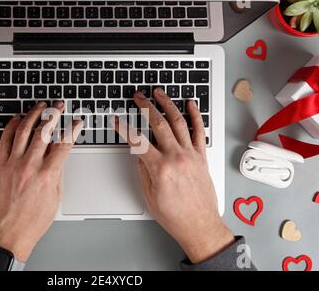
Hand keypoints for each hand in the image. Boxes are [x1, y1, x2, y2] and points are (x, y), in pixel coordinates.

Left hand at [0, 101, 82, 261]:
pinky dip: (10, 127)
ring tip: (40, 106)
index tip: (77, 122)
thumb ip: (56, 175)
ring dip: (33, 115)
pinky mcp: (0, 166)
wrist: (7, 234)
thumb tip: (58, 158)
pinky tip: (16, 120)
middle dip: (54, 114)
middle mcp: (30, 166)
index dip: (72, 130)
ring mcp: (13, 164)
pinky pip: (4, 140)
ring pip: (23, 131)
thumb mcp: (55, 198)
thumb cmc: (31, 222)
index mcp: (47, 175)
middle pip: (44, 132)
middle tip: (58, 106)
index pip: (64, 144)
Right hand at [112, 88, 233, 263]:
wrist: (200, 225)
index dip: (124, 128)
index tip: (117, 120)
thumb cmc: (175, 216)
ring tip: (159, 93)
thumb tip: (138, 153)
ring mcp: (191, 155)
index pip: (137, 141)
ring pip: (179, 122)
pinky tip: (191, 104)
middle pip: (158, 124)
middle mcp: (177, 158)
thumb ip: (143, 170)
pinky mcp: (201, 157)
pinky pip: (199, 132)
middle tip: (138, 97)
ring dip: (167, 105)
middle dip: (145, 107)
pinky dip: (195, 116)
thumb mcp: (149, 195)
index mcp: (160, 169)